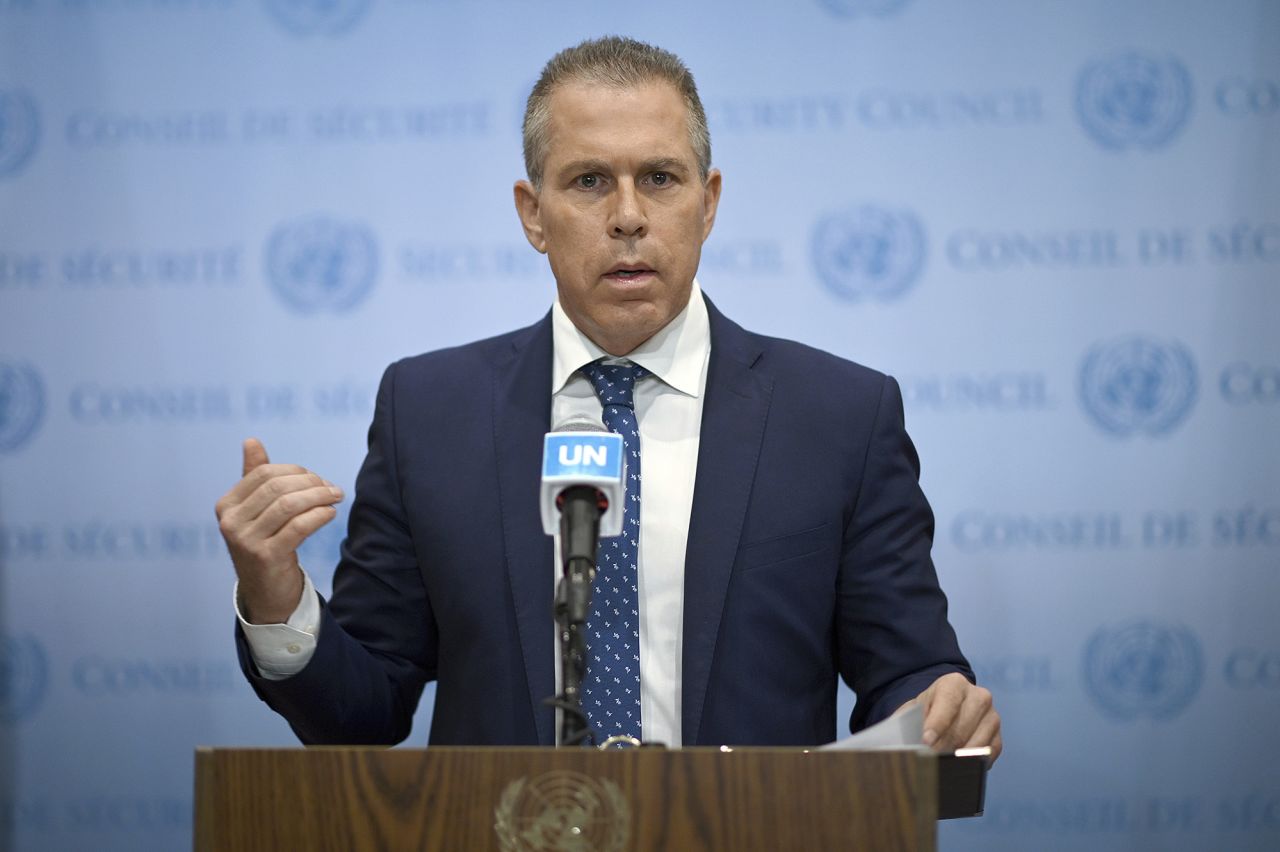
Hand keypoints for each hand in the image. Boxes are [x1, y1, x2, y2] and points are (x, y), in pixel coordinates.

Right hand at [215, 438, 343, 623]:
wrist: (266, 591)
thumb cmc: (265, 543)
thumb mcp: (257, 510)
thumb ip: (254, 476)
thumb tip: (251, 440)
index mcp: (226, 505)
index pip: (264, 473)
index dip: (295, 471)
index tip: (317, 479)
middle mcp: (231, 522)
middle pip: (278, 487)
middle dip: (311, 483)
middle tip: (333, 488)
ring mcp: (246, 541)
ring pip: (290, 505)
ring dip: (319, 496)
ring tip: (336, 497)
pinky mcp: (266, 557)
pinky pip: (299, 526)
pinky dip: (319, 515)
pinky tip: (330, 513)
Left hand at [901, 672, 1001, 763]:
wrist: (945, 710)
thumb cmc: (928, 710)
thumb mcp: (915, 709)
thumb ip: (910, 721)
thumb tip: (906, 743)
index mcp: (954, 683)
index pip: (948, 704)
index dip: (936, 725)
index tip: (926, 742)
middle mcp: (978, 696)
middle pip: (961, 728)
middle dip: (943, 746)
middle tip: (928, 760)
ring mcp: (992, 717)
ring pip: (976, 744)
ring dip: (957, 758)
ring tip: (940, 766)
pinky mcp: (998, 737)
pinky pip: (987, 755)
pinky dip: (972, 763)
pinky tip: (958, 766)